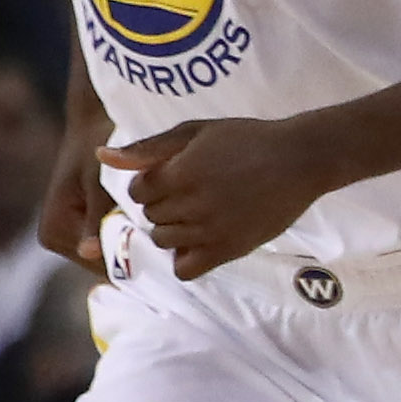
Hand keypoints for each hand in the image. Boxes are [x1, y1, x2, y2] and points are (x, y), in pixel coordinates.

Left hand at [94, 114, 348, 277]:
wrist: (300, 160)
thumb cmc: (248, 139)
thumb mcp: (195, 132)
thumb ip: (147, 148)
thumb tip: (100, 156)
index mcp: (179, 173)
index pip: (138, 191)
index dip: (151, 183)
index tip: (174, 177)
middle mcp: (190, 205)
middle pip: (150, 216)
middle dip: (162, 205)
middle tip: (191, 193)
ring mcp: (209, 231)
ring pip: (163, 241)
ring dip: (173, 229)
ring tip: (198, 214)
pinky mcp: (228, 250)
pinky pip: (186, 269)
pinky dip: (185, 259)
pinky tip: (200, 241)